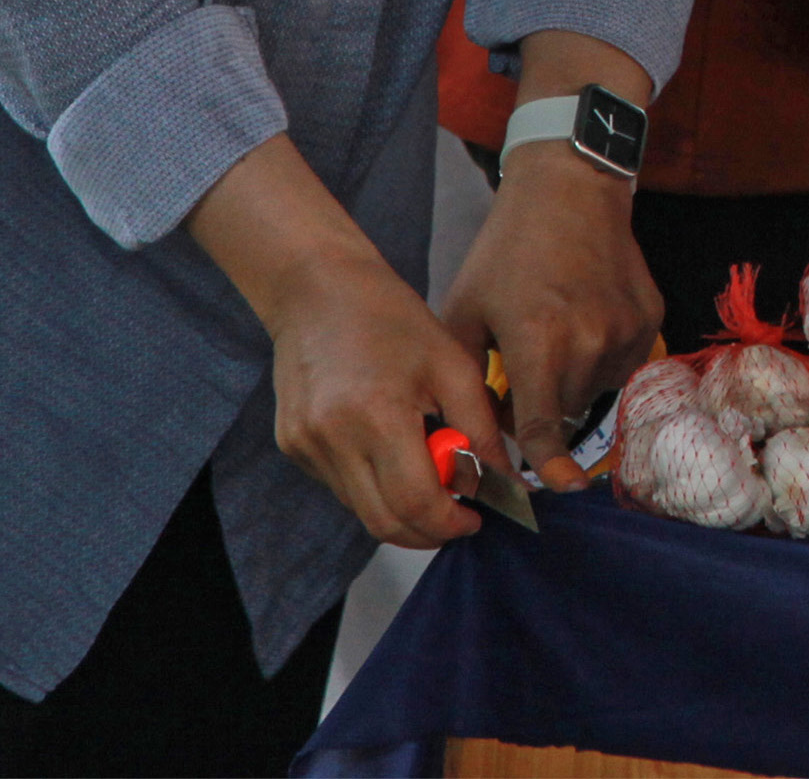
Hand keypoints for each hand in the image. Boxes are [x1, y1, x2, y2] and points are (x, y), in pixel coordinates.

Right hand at [189, 138, 504, 550]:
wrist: (317, 291)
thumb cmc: (392, 319)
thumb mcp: (453, 365)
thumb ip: (478, 429)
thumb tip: (502, 481)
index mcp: (376, 416)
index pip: (415, 503)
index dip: (451, 523)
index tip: (478, 518)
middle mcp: (331, 440)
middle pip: (384, 522)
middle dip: (428, 529)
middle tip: (461, 513)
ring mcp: (306, 447)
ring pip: (361, 511)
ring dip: (402, 511)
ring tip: (435, 479)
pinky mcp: (293, 447)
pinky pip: (342, 488)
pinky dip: (376, 488)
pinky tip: (398, 457)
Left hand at [435, 146, 660, 492]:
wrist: (570, 191)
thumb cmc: (508, 251)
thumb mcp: (466, 310)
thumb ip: (467, 378)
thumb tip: (472, 436)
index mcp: (537, 339)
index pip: (544, 424)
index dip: (549, 466)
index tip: (558, 491)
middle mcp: (590, 339)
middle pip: (566, 408)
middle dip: (543, 402)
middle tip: (524, 364)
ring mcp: (627, 329)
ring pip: (596, 388)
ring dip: (574, 379)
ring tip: (556, 331)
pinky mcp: (651, 318)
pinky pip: (624, 363)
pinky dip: (602, 356)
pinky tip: (585, 317)